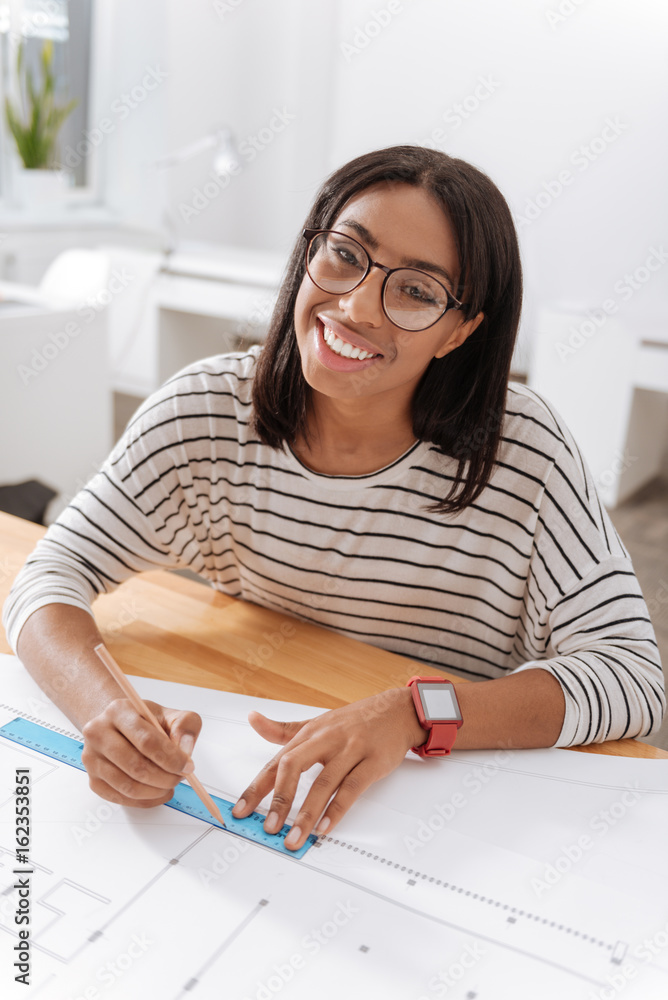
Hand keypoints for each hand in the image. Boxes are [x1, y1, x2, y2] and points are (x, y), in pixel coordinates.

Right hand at [81, 699, 201, 806]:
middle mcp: (98, 733)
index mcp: (118, 711)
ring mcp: (92, 759)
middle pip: (136, 766)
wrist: (117, 727)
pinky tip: (157, 792)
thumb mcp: (169, 714)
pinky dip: (145, 801)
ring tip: (169, 784)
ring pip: (128, 786)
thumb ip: (185, 726)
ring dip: (156, 791)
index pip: (147, 740)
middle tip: (180, 777)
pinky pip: (121, 799)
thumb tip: (185, 750)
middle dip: (165, 777)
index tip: (187, 766)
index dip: (171, 758)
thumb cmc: (144, 722)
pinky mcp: (93, 780)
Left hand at [232, 687, 425, 850]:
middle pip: (294, 766)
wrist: (397, 710)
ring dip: (308, 814)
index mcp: (309, 734)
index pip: (276, 762)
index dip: (257, 787)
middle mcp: (326, 740)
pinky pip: (352, 788)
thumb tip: (253, 719)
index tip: (241, 810)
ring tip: (295, 837)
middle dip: (280, 799)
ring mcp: (350, 749)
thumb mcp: (317, 722)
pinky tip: (326, 827)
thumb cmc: (355, 721)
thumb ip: (283, 729)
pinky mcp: (373, 761)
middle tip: (270, 827)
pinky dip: (338, 809)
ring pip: (324, 783)